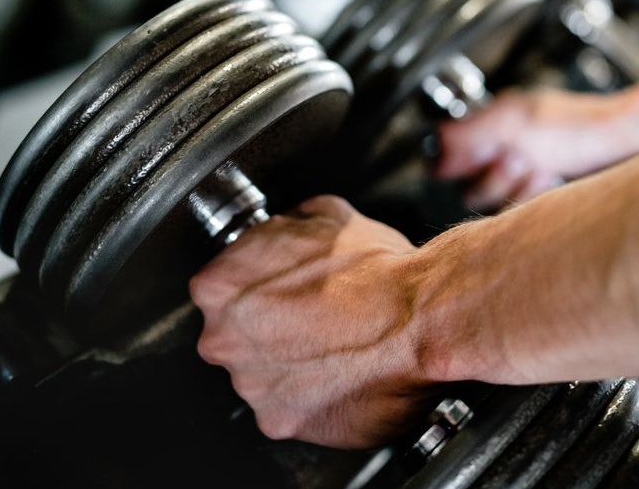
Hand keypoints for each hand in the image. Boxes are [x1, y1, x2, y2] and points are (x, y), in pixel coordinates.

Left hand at [190, 196, 437, 448]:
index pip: (218, 288)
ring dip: (288, 366)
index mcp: (219, 286)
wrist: (419, 318)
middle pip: (232, 336)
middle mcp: (223, 339)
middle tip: (310, 320)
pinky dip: (311, 399)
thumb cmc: (375, 270)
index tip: (278, 291)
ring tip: (331, 348)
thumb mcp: (320, 216)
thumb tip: (283, 236)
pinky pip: (288, 410)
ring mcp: (250, 385)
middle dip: (267, 330)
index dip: (255, 287)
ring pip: (259, 375)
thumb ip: (282, 231)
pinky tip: (338, 376)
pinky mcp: (281, 421)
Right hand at [434, 89, 633, 210]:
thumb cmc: (581, 127)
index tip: (476, 161)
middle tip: (518, 159)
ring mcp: (525, 165)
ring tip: (538, 167)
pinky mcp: (542, 186)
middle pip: (469, 183)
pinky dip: (534, 195)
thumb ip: (470, 132)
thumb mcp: (516, 124)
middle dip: (494, 176)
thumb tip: (436, 142)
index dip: (458, 163)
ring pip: (494, 198)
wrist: (629, 143)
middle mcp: (506, 143)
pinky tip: (550, 180)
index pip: (448, 150)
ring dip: (516, 185)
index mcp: (495, 121)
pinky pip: (519, 206)